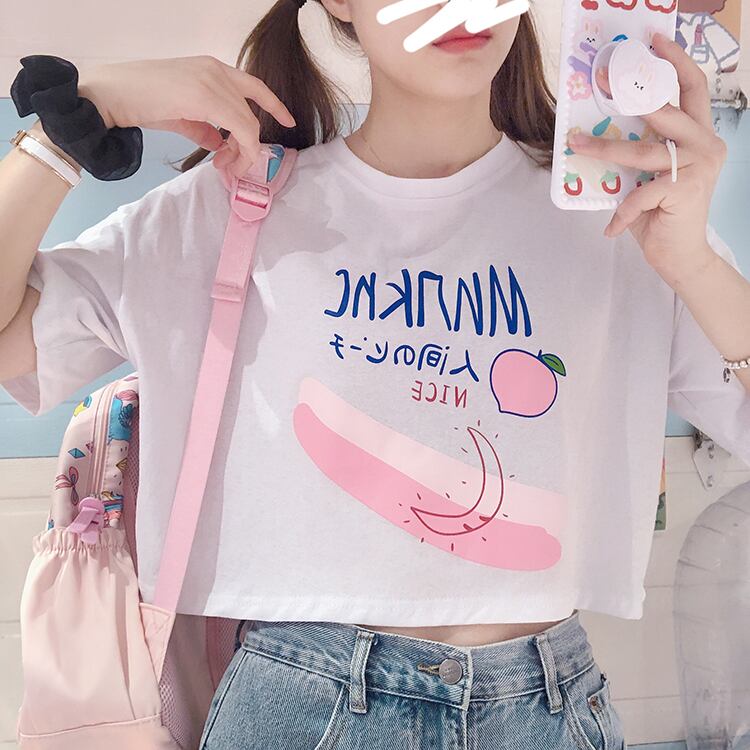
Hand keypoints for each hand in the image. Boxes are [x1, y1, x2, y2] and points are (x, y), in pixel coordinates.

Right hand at [77, 56, 296, 176]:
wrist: (112, 94)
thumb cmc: (141, 101)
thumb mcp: (182, 114)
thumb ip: (205, 127)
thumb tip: (221, 145)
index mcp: (212, 68)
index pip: (254, 86)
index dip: (275, 105)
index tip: (288, 121)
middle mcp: (216, 70)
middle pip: (251, 115)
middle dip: (249, 146)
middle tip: (233, 166)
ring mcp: (211, 80)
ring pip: (248, 124)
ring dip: (243, 152)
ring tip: (226, 166)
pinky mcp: (205, 96)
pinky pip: (238, 129)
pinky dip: (239, 150)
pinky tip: (223, 160)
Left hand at [566, 33, 726, 286]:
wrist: (680, 257)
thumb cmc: (660, 215)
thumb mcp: (648, 176)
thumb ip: (639, 151)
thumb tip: (599, 128)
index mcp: (699, 136)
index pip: (693, 89)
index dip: (675, 62)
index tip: (653, 42)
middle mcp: (706, 145)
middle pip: (667, 109)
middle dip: (632, 92)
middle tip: (604, 78)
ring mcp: (699, 167)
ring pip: (644, 150)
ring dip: (606, 148)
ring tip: (578, 146)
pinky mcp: (685, 191)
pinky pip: (641, 194)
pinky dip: (622, 213)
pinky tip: (611, 229)